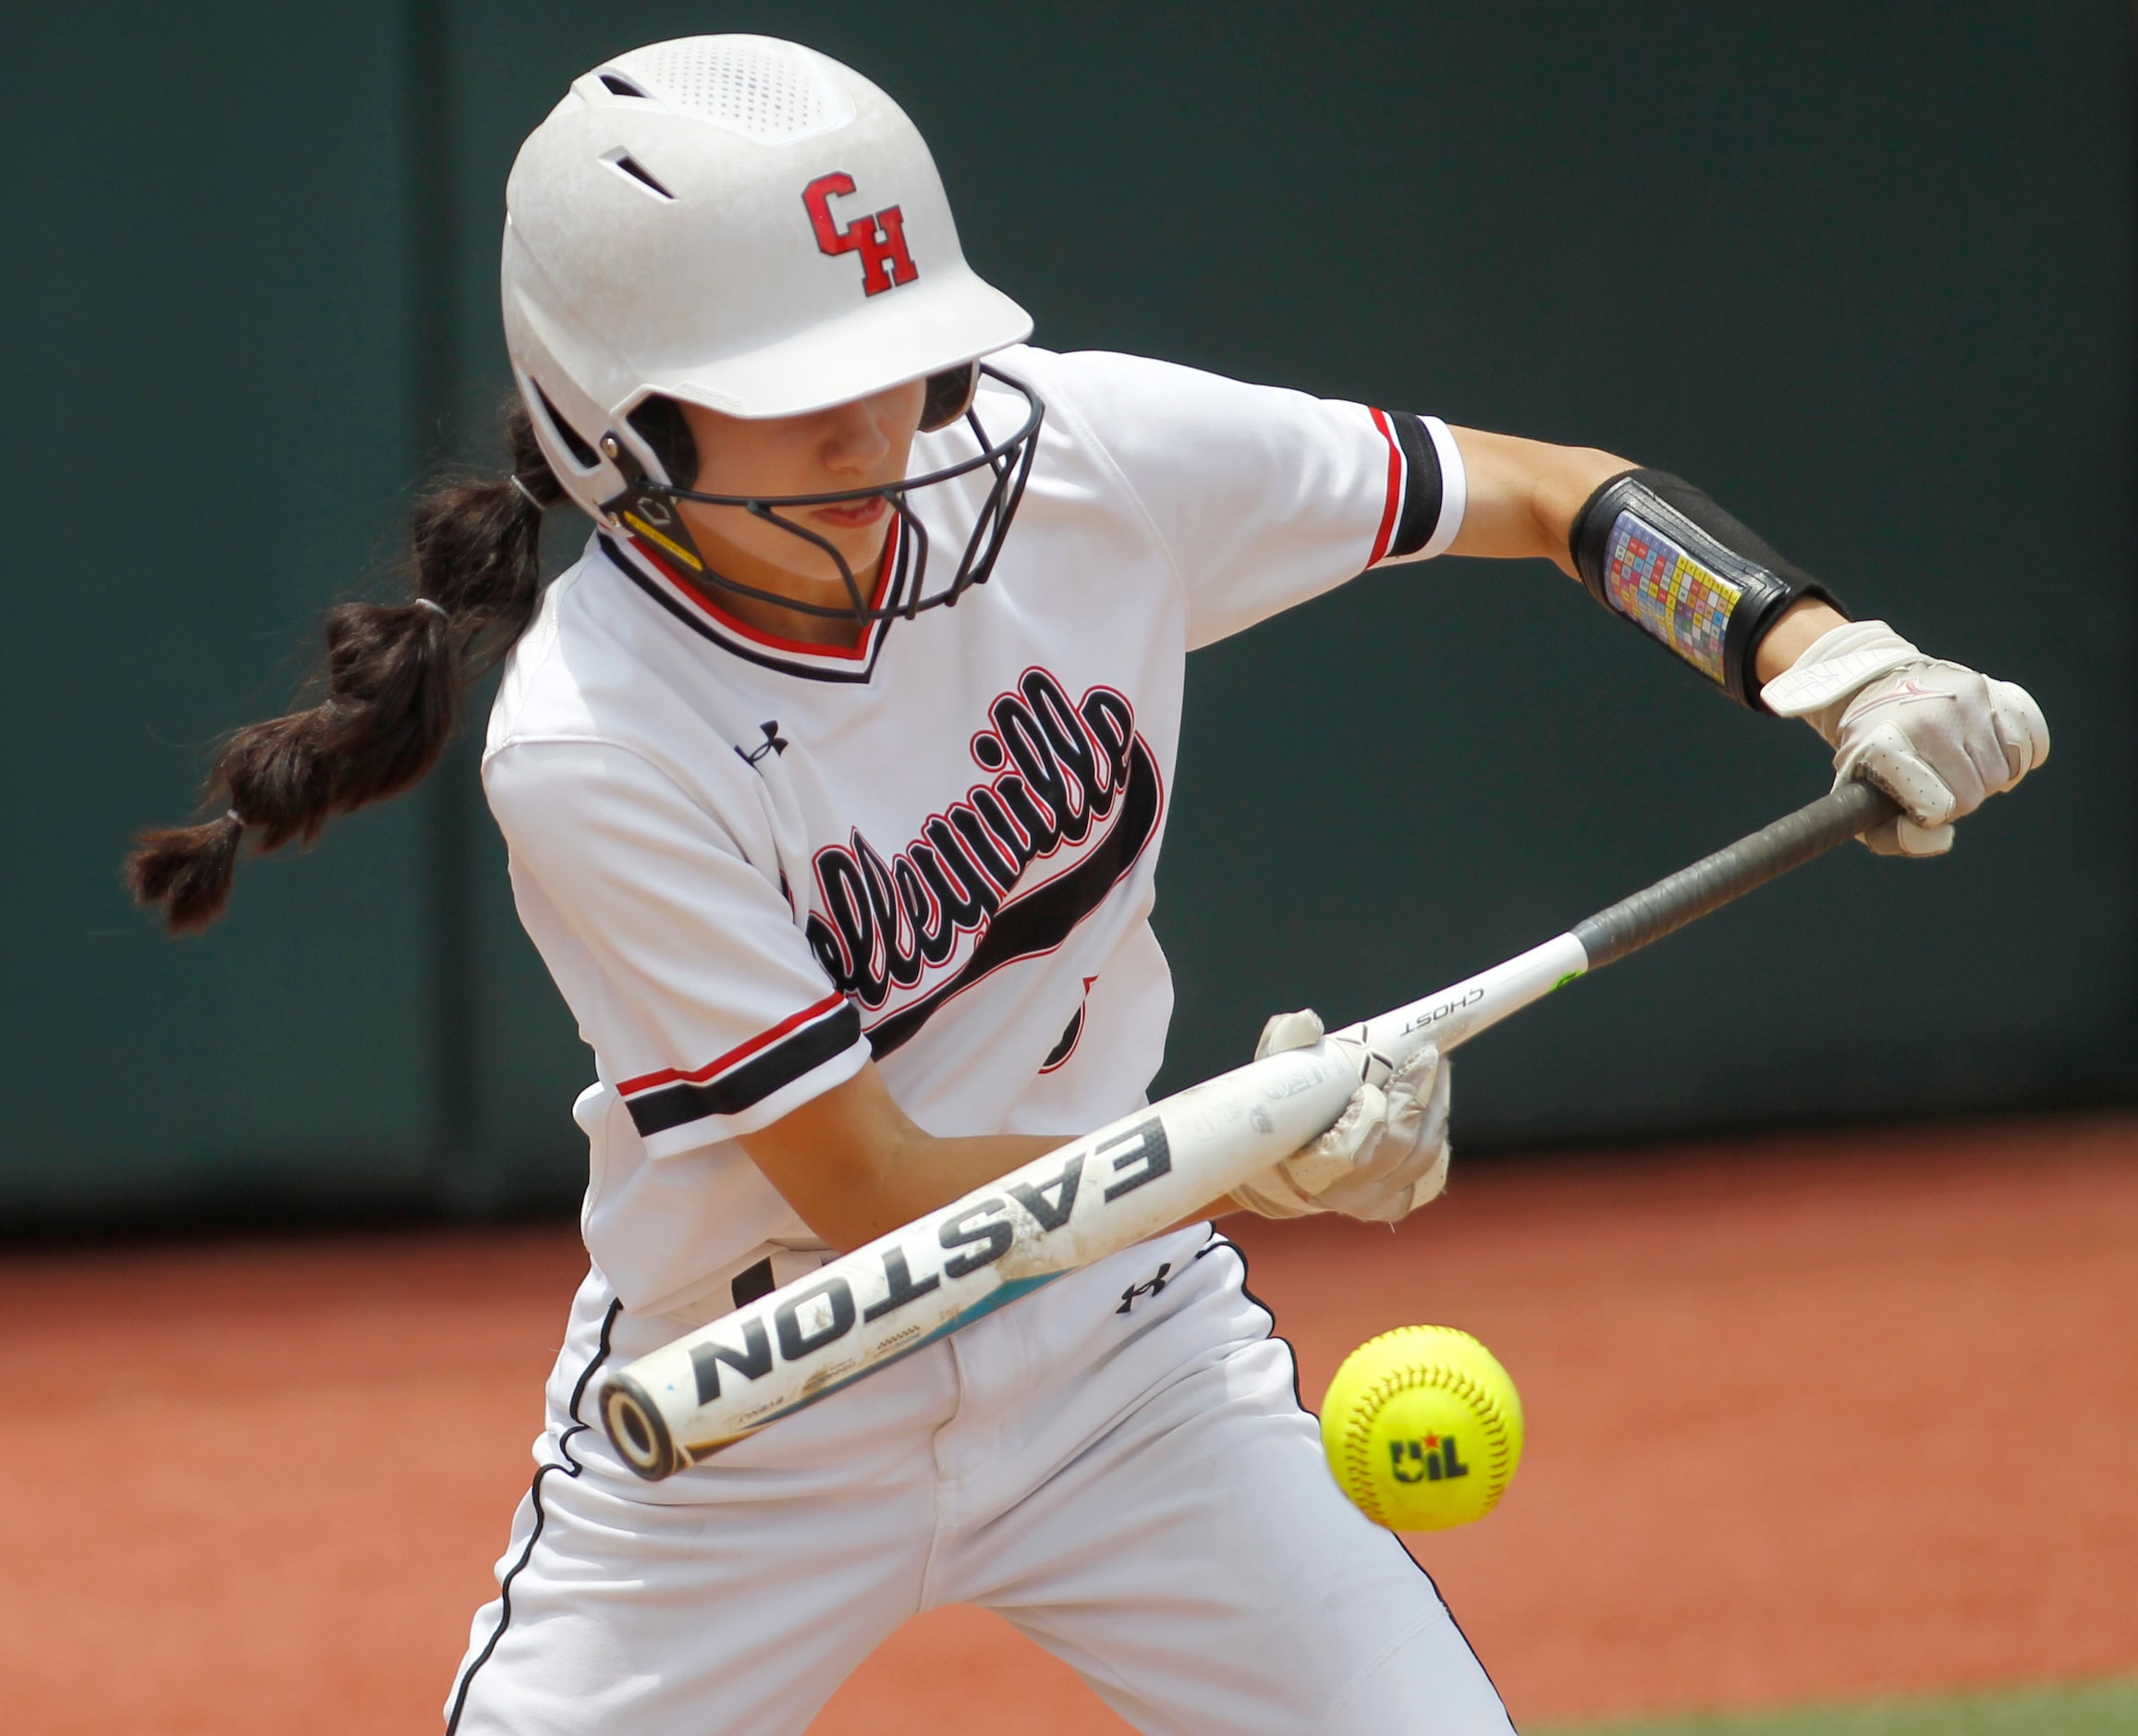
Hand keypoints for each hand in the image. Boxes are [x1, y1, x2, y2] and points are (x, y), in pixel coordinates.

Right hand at [1233, 1009, 1450, 1223]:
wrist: (1282, 1174)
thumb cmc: (1278, 1117)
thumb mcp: (1270, 1081)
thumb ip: (1284, 1048)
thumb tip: (1308, 1022)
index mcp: (1311, 1171)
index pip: (1355, 1151)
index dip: (1376, 1114)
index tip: (1381, 1077)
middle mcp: (1347, 1194)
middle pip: (1400, 1146)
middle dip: (1417, 1094)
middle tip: (1426, 1054)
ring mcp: (1376, 1202)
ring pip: (1424, 1155)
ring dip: (1435, 1105)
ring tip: (1435, 1066)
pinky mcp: (1396, 1203)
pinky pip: (1432, 1168)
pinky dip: (1435, 1130)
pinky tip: (1431, 1098)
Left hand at [1762, 621, 2048, 855]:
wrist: (1874, 686)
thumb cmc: (1869, 751)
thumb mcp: (1858, 797)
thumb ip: (1890, 836)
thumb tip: (1943, 836)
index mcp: (1888, 746)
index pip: (1939, 807)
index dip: (1931, 815)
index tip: (1917, 802)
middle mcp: (1931, 719)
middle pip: (1976, 792)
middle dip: (1960, 799)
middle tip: (1939, 785)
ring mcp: (1965, 700)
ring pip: (2005, 771)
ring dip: (1986, 779)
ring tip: (1958, 766)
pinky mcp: (1990, 689)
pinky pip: (2030, 742)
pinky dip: (2017, 756)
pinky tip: (1988, 753)